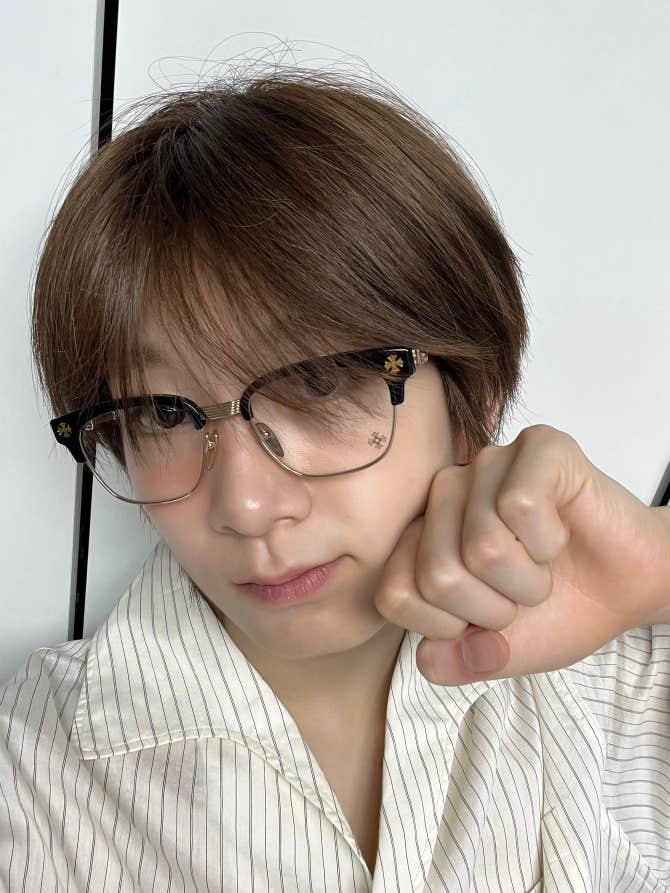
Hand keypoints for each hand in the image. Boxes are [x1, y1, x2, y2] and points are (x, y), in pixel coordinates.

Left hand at [373, 424, 669, 684]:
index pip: (394, 594)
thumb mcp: (495, 654)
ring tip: (542, 565)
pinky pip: (520, 508)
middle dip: (494, 607)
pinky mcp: (535, 445)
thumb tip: (434, 655)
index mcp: (422, 537)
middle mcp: (446, 492)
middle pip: (438, 574)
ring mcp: (488, 464)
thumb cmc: (560, 607)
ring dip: (528, 580)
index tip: (485, 619)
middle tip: (522, 592)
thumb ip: (452, 662)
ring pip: (482, 546)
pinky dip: (549, 543)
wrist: (630, 589)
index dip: (447, 627)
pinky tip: (558, 535)